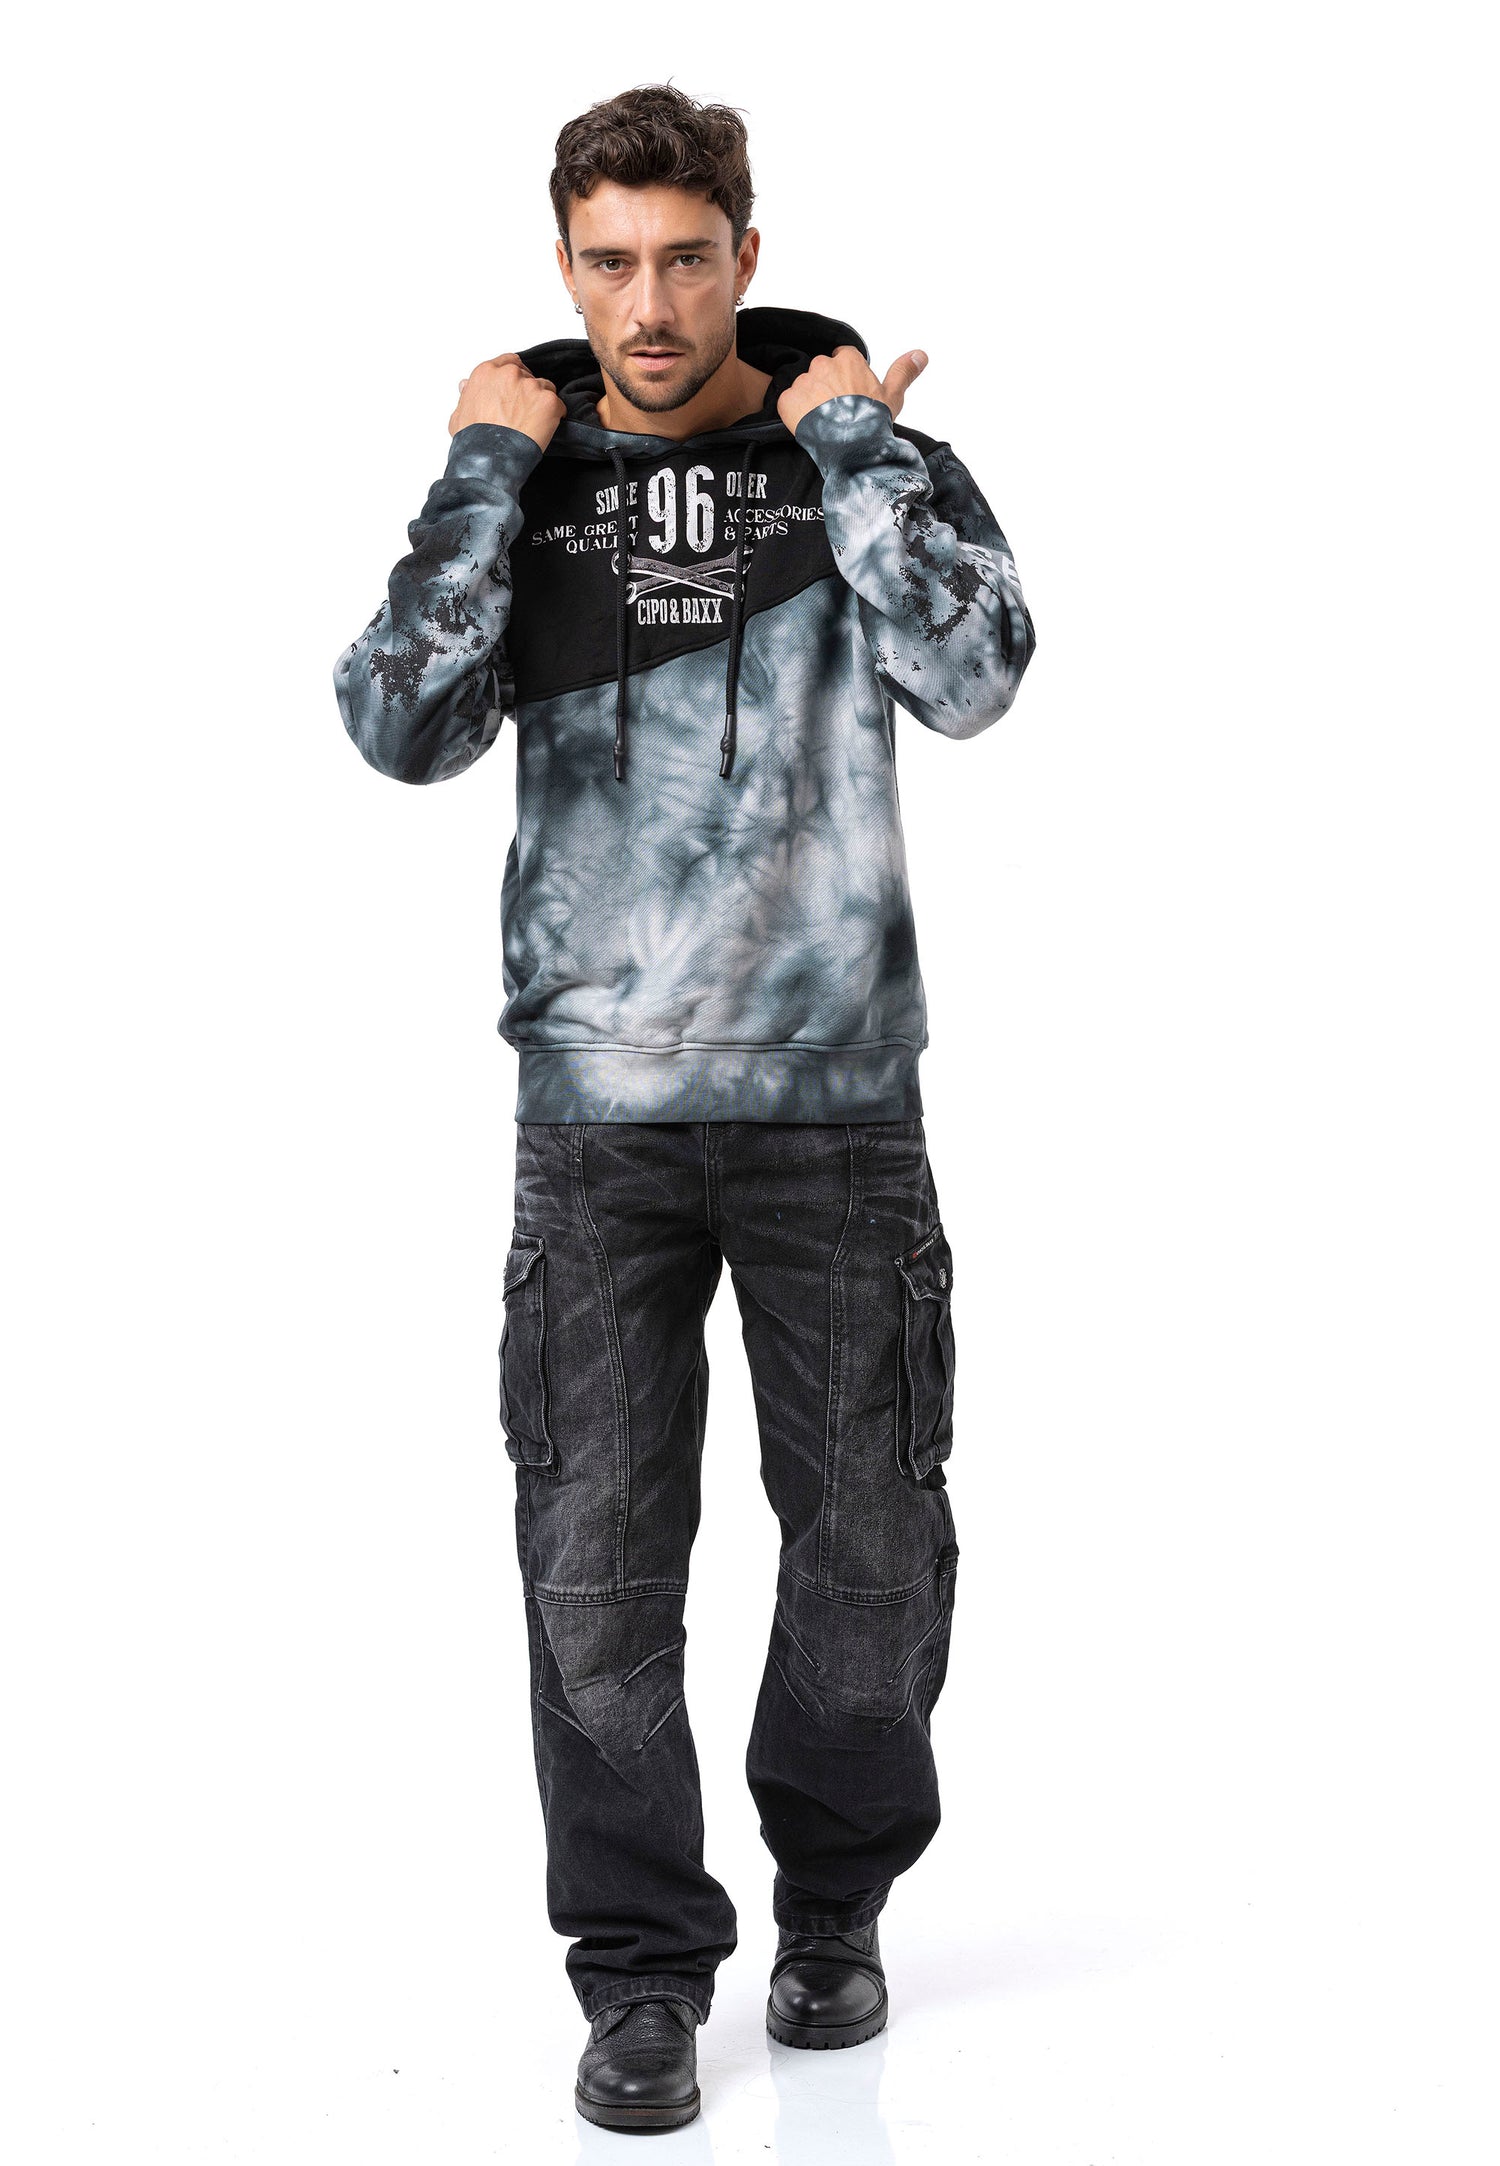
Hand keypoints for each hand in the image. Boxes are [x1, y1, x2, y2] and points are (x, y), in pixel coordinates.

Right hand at [449, 354, 566, 447]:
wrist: (490, 461)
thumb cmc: (474, 442)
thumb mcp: (459, 415)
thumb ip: (467, 395)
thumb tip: (465, 385)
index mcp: (486, 373)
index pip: (508, 362)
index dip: (514, 377)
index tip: (515, 390)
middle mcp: (509, 374)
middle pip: (528, 375)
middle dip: (527, 392)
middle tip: (523, 414)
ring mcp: (530, 386)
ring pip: (544, 388)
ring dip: (541, 403)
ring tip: (532, 425)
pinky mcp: (548, 401)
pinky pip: (559, 405)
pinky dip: (555, 417)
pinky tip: (543, 430)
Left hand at [777, 344, 927, 435]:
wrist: (852, 447)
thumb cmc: (873, 421)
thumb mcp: (893, 395)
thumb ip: (903, 371)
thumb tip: (921, 354)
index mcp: (848, 358)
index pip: (842, 360)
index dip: (846, 380)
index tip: (850, 397)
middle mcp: (823, 363)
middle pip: (822, 373)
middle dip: (827, 390)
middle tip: (837, 414)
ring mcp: (804, 381)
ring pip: (805, 388)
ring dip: (810, 402)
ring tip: (824, 423)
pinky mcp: (788, 400)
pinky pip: (788, 403)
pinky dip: (794, 414)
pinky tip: (809, 427)